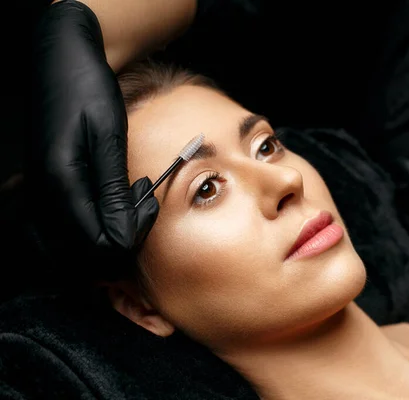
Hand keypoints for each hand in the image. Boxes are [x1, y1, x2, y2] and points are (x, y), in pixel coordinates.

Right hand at [27, 1, 157, 277]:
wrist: (61, 62)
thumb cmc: (87, 91)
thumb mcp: (109, 137)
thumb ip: (114, 191)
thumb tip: (125, 237)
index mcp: (59, 184)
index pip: (100, 245)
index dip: (133, 237)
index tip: (150, 206)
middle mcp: (41, 198)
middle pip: (84, 257)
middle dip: (120, 242)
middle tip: (141, 205)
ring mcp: (36, 197)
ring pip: (70, 252)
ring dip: (104, 240)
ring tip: (126, 204)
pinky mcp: (40, 193)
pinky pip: (60, 236)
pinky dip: (88, 233)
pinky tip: (107, 208)